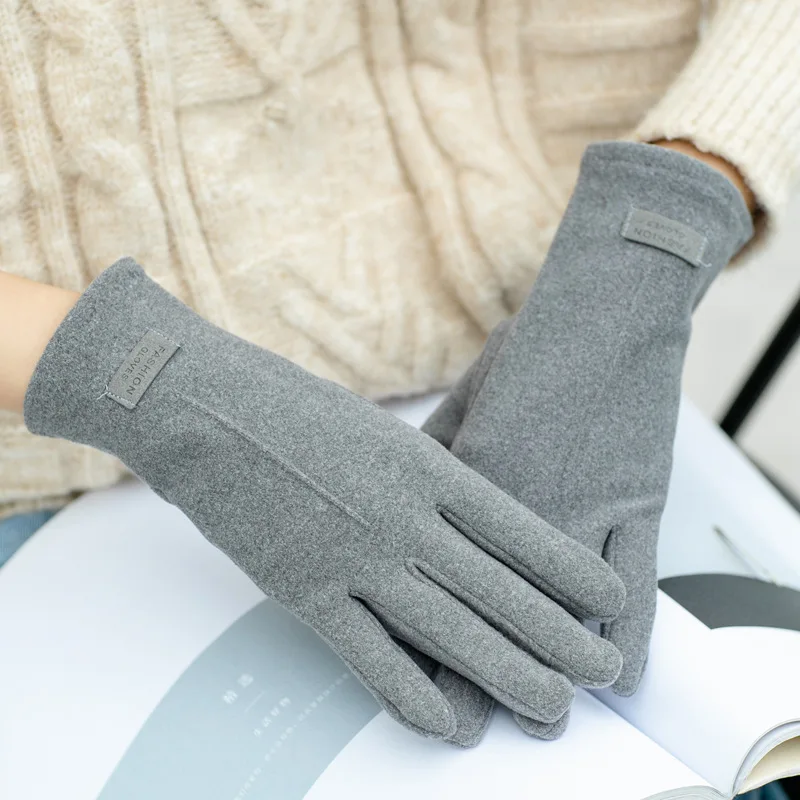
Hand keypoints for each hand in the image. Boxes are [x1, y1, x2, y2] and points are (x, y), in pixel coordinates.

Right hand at [23, 258, 624, 741]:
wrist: (207, 412)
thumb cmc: (294, 410)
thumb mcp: (379, 427)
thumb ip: (429, 467)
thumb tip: (474, 502)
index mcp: (424, 467)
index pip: (516, 528)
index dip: (568, 568)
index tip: (611, 597)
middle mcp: (402, 518)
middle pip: (497, 588)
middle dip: (559, 635)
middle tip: (605, 670)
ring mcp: (355, 559)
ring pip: (447, 630)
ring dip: (506, 674)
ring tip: (553, 705)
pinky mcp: (305, 592)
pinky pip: (370, 656)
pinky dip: (414, 696)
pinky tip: (452, 724)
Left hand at [422, 141, 753, 742]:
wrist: (603, 312)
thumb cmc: (530, 352)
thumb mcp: (463, 402)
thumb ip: (433, 453)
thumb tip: (416, 489)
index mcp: (460, 479)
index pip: (432, 573)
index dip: (422, 631)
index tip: (412, 678)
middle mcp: (515, 503)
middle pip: (486, 606)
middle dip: (475, 672)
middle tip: (467, 724)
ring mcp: (579, 504)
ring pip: (556, 607)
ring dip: (548, 667)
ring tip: (542, 719)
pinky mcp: (635, 500)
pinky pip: (633, 579)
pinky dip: (628, 632)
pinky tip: (621, 674)